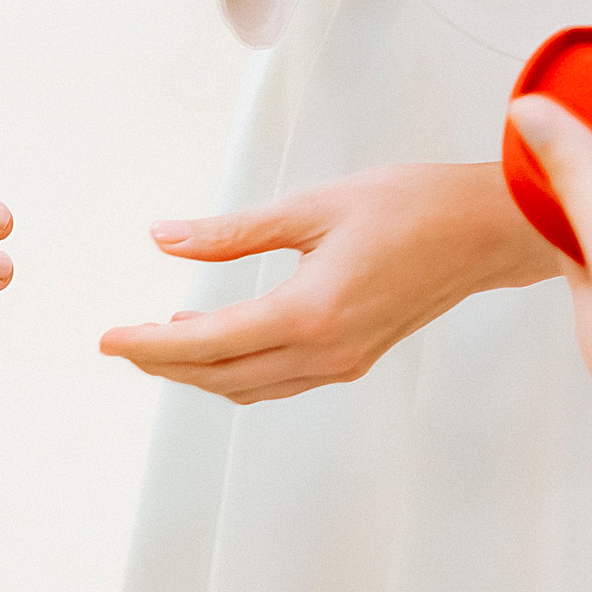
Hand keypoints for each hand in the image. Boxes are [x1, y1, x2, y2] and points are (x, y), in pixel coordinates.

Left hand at [100, 160, 557, 405]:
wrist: (485, 229)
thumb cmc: (410, 206)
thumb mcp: (312, 206)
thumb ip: (233, 231)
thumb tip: (163, 238)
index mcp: (311, 313)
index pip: (209, 343)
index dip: (149, 346)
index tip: (106, 339)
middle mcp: (325, 352)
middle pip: (222, 376)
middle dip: (164, 364)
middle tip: (120, 341)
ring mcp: (342, 363)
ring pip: (249, 385)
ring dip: (199, 370)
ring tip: (159, 339)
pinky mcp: (354, 358)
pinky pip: (279, 380)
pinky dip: (237, 367)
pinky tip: (220, 336)